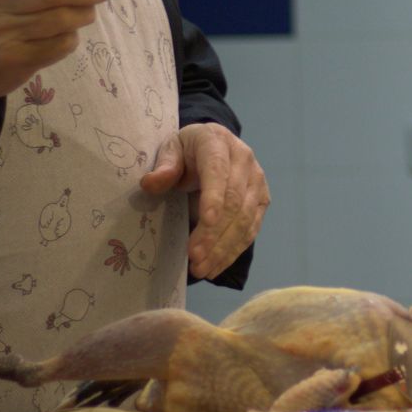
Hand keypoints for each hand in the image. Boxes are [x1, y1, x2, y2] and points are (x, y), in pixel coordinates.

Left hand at [140, 122, 269, 279]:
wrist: (214, 145)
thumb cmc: (187, 150)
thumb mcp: (170, 150)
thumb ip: (164, 166)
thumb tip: (150, 183)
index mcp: (218, 143)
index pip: (218, 171)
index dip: (214, 197)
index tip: (205, 222)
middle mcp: (245, 160)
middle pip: (234, 201)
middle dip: (214, 233)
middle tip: (194, 257)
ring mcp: (257, 182)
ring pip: (245, 220)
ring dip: (224, 247)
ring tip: (201, 268)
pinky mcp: (261, 201)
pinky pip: (251, 230)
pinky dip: (233, 251)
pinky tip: (215, 267)